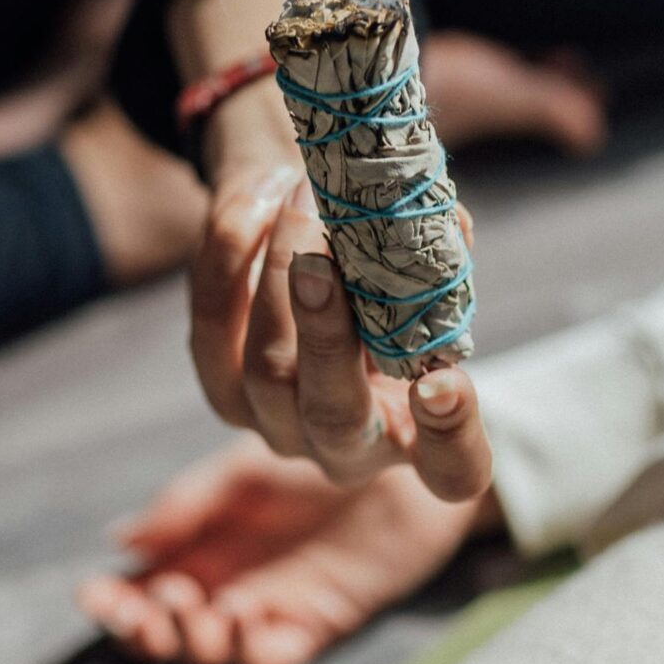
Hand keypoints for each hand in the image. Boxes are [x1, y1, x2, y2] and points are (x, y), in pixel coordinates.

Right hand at [78, 433, 496, 663]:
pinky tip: (244, 610)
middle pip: (166, 633)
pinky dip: (247, 649)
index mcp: (201, 546)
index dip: (112, 602)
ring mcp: (270, 608)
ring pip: (211, 653)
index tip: (90, 593)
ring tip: (196, 603)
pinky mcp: (318, 622)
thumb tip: (121, 540)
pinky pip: (271, 658)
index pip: (141, 591)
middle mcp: (227, 583)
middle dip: (144, 631)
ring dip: (191, 640)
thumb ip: (187, 506)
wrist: (403, 446)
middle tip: (151, 605)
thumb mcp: (241, 470)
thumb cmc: (323, 449)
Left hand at [186, 92, 491, 502]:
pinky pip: (211, 331)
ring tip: (300, 196)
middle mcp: (346, 447)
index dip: (451, 434)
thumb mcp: (419, 273)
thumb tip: (447, 224)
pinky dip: (230, 259)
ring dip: (275, 272)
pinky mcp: (222, 391)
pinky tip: (261, 201)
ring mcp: (276, 425)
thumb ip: (436, 255)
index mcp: (417, 434)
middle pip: (334, 415)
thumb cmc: (386, 281)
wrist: (311, 271)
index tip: (443, 383)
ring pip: (265, 368)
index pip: (452, 466)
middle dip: (325, 335)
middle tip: (321, 261)